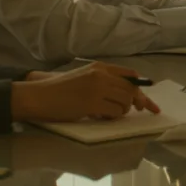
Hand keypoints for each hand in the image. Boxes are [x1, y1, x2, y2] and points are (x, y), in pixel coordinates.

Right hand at [11, 62, 159, 122]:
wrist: (38, 96)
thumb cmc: (59, 90)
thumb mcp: (84, 78)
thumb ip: (104, 82)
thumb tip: (128, 96)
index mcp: (100, 67)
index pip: (130, 75)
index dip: (142, 89)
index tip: (147, 102)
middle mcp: (101, 75)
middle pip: (131, 89)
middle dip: (138, 103)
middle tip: (138, 112)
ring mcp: (97, 88)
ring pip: (125, 102)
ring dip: (121, 111)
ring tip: (106, 114)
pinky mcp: (91, 103)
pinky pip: (115, 112)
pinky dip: (112, 118)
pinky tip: (100, 117)